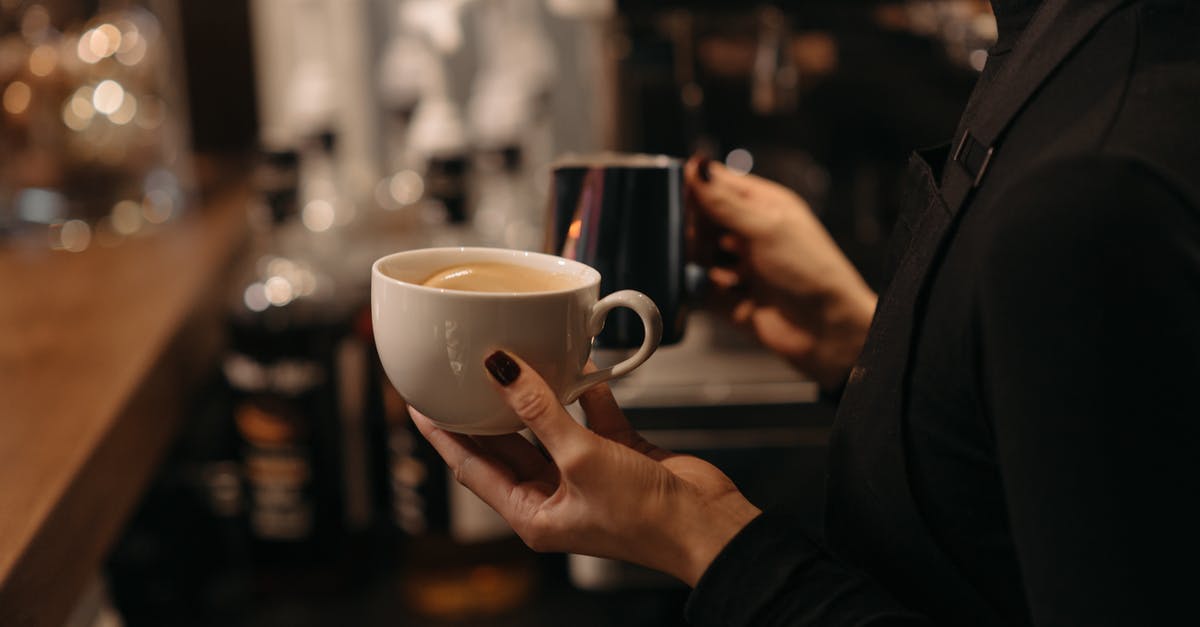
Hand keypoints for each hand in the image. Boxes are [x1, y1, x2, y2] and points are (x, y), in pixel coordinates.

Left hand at [409, 351, 761, 586]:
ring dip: (537, 396)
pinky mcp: (618, 455)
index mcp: (533, 514)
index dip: (445, 436)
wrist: (708, 524)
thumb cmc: (646, 518)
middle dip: (484, 410)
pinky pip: (592, 418)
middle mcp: (555, 496)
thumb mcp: (581, 459)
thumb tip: (501, 372)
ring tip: (515, 359)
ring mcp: (587, 475)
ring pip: (548, 427)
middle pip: (505, 445)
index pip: (472, 469)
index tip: (420, 404)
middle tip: (460, 372)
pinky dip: (588, 393)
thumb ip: (540, 411)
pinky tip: (581, 366)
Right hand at [686, 156, 876, 389]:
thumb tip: (696, 167)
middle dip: (692, 227)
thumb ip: (724, 202)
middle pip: (703, 221)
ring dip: (693, 258)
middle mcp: (750, 234)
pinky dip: (694, 288)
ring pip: (698, 255)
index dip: (695, 186)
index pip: (719, 185)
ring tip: (698, 262)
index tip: (671, 190)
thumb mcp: (765, 228)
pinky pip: (700, 289)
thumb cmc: (812, 271)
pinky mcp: (729, 299)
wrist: (826, 330)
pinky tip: (695, 284)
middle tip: (689, 234)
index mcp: (763, 207)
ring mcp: (740, 267)